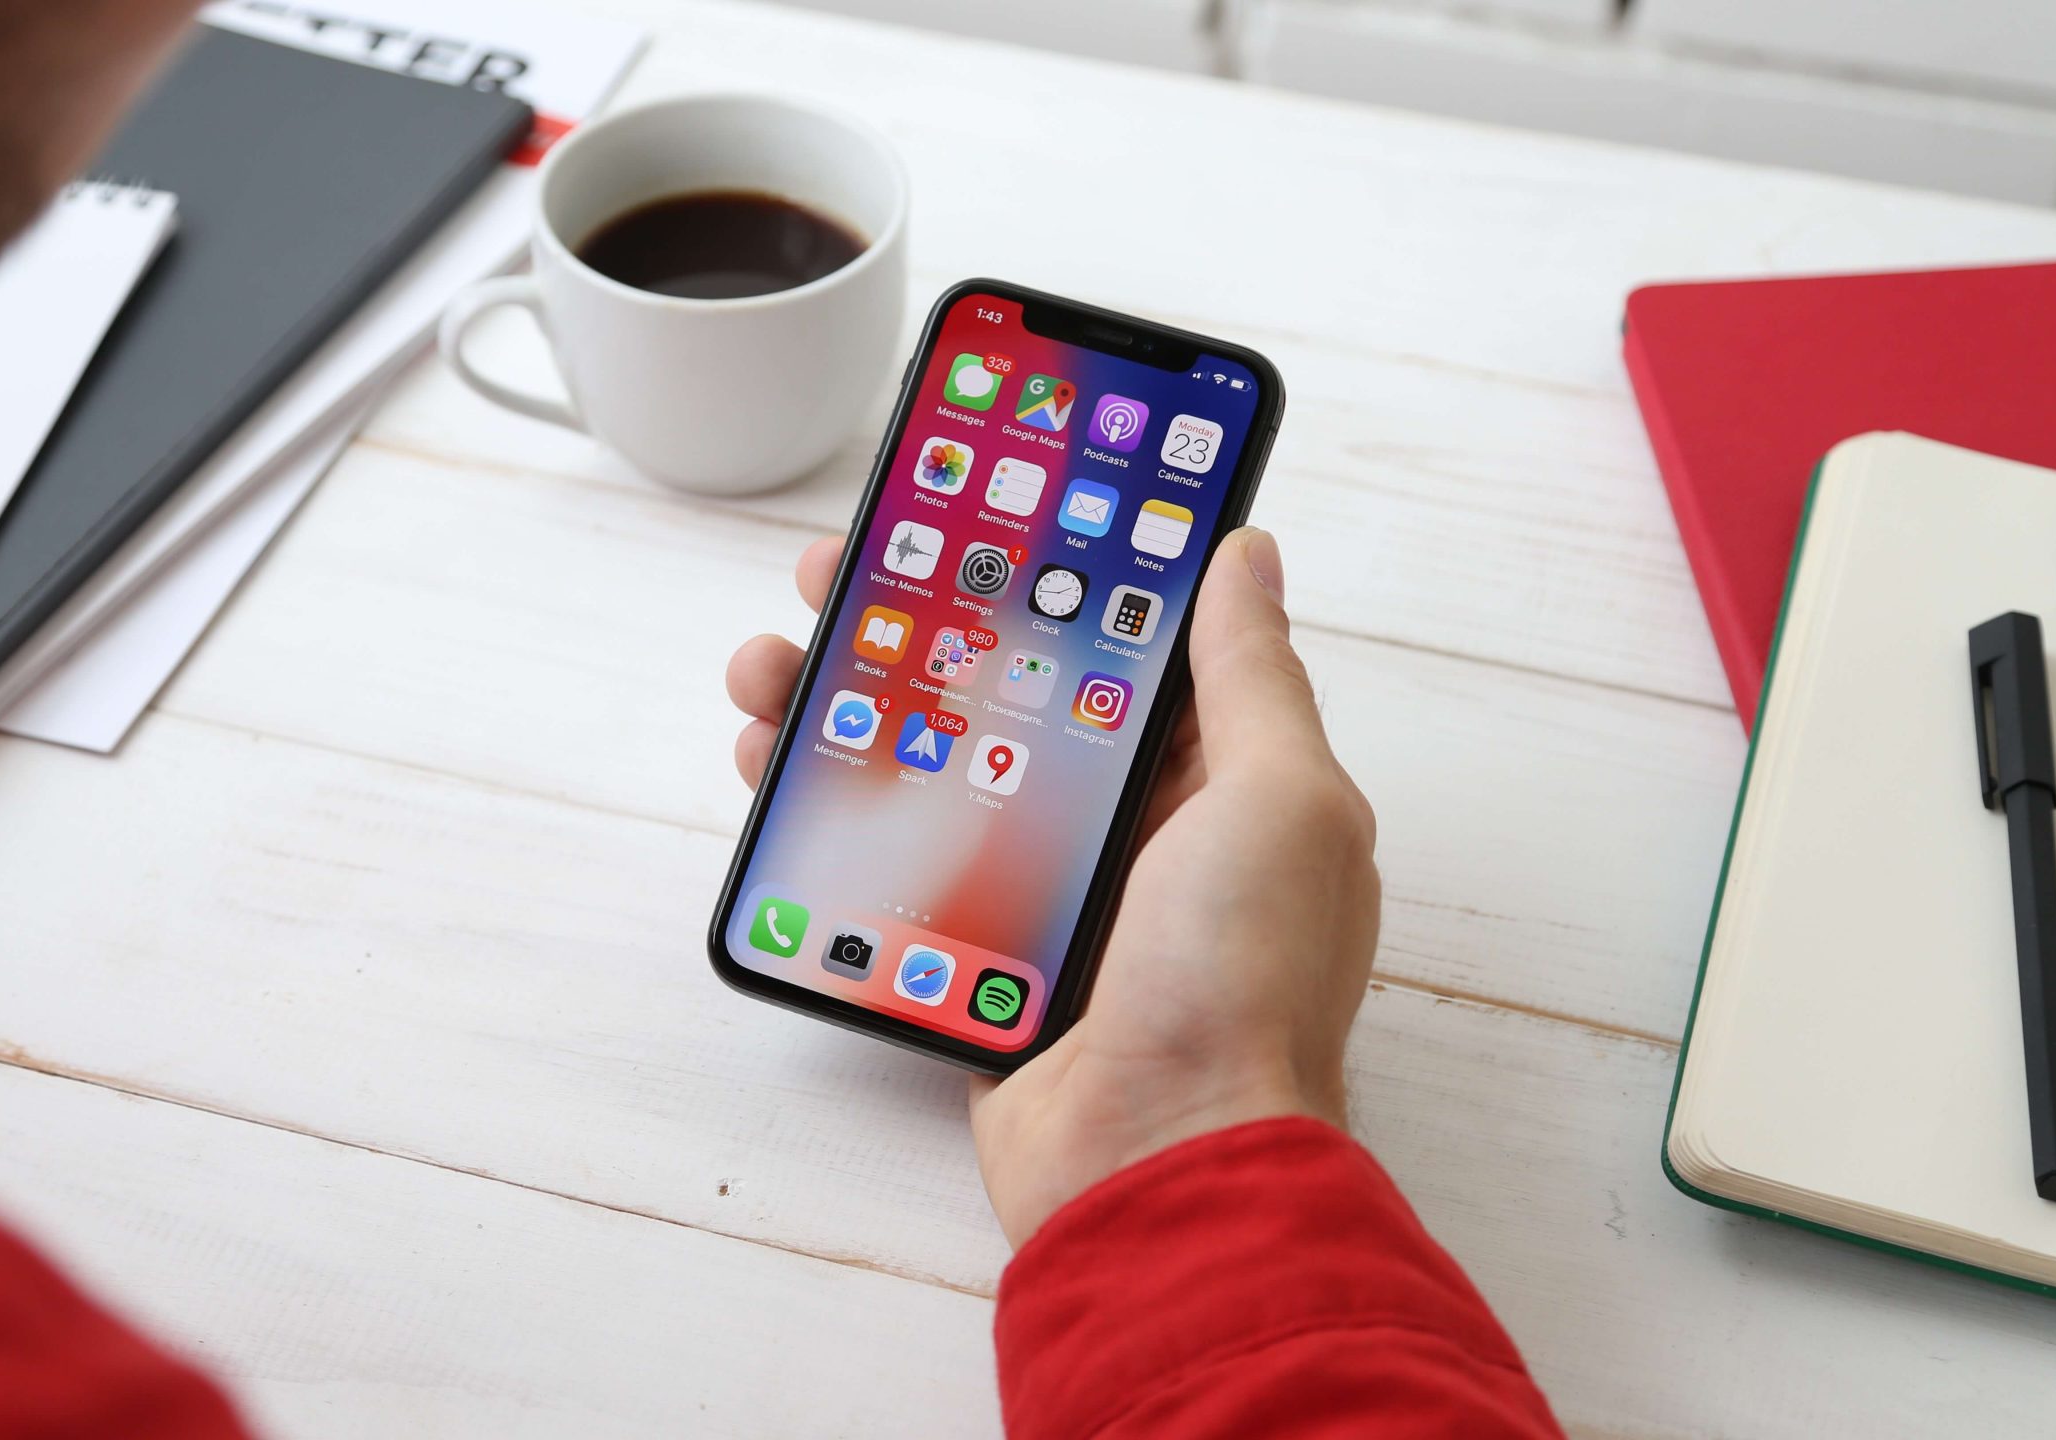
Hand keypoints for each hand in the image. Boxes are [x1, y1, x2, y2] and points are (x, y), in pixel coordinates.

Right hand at [726, 528, 1379, 1246]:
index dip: (1043, 565)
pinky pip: (892, 861)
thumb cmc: (1243, 983)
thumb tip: (1245, 552)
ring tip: (774, 669)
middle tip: (836, 576)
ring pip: (927, 765)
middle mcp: (1129, 824)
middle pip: (999, 690)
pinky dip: (828, 813)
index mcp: (1212, 777)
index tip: (968, 507)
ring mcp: (1045, 889)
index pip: (1117, 638)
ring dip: (843, 706)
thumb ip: (1252, 674)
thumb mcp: (1281, 799)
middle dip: (912, 623)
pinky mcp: (974, 950)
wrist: (1161, 1163)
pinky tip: (776, 773)